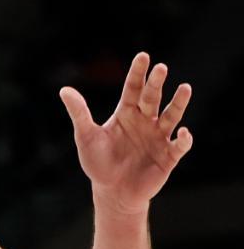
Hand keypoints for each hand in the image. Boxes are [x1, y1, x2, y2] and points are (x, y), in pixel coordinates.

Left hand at [60, 52, 193, 214]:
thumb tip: (64, 90)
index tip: (143, 56)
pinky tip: (183, 132)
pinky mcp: (168, 157)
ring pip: (171, 116)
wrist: (112, 192)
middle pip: (151, 98)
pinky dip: (183, 139)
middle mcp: (144, 122)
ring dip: (178, 103)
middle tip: (161, 68)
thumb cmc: (98, 163)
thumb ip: (79, 113)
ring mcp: (158, 138)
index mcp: (125, 114)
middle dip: (156, 83)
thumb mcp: (86, 136)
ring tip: (184, 88)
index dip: (138, 73)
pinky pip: (179, 146)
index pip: (133, 89)